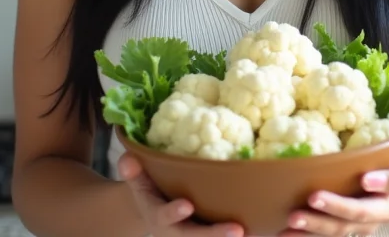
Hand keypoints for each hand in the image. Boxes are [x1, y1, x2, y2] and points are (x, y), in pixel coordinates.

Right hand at [118, 152, 243, 236]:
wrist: (152, 209)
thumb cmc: (148, 189)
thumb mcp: (137, 181)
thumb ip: (132, 171)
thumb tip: (127, 160)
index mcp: (158, 217)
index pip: (164, 217)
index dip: (174, 212)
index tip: (186, 205)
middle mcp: (176, 232)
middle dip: (214, 235)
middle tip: (236, 231)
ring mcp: (192, 235)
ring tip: (250, 233)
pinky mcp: (207, 234)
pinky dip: (240, 236)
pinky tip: (260, 233)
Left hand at [279, 162, 388, 236]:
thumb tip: (370, 119)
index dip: (383, 182)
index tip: (366, 179)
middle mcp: (386, 210)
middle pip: (362, 212)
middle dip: (336, 207)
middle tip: (313, 197)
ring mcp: (366, 224)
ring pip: (342, 229)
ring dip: (316, 226)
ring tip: (293, 220)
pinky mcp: (350, 229)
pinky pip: (328, 236)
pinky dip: (308, 236)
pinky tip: (286, 232)